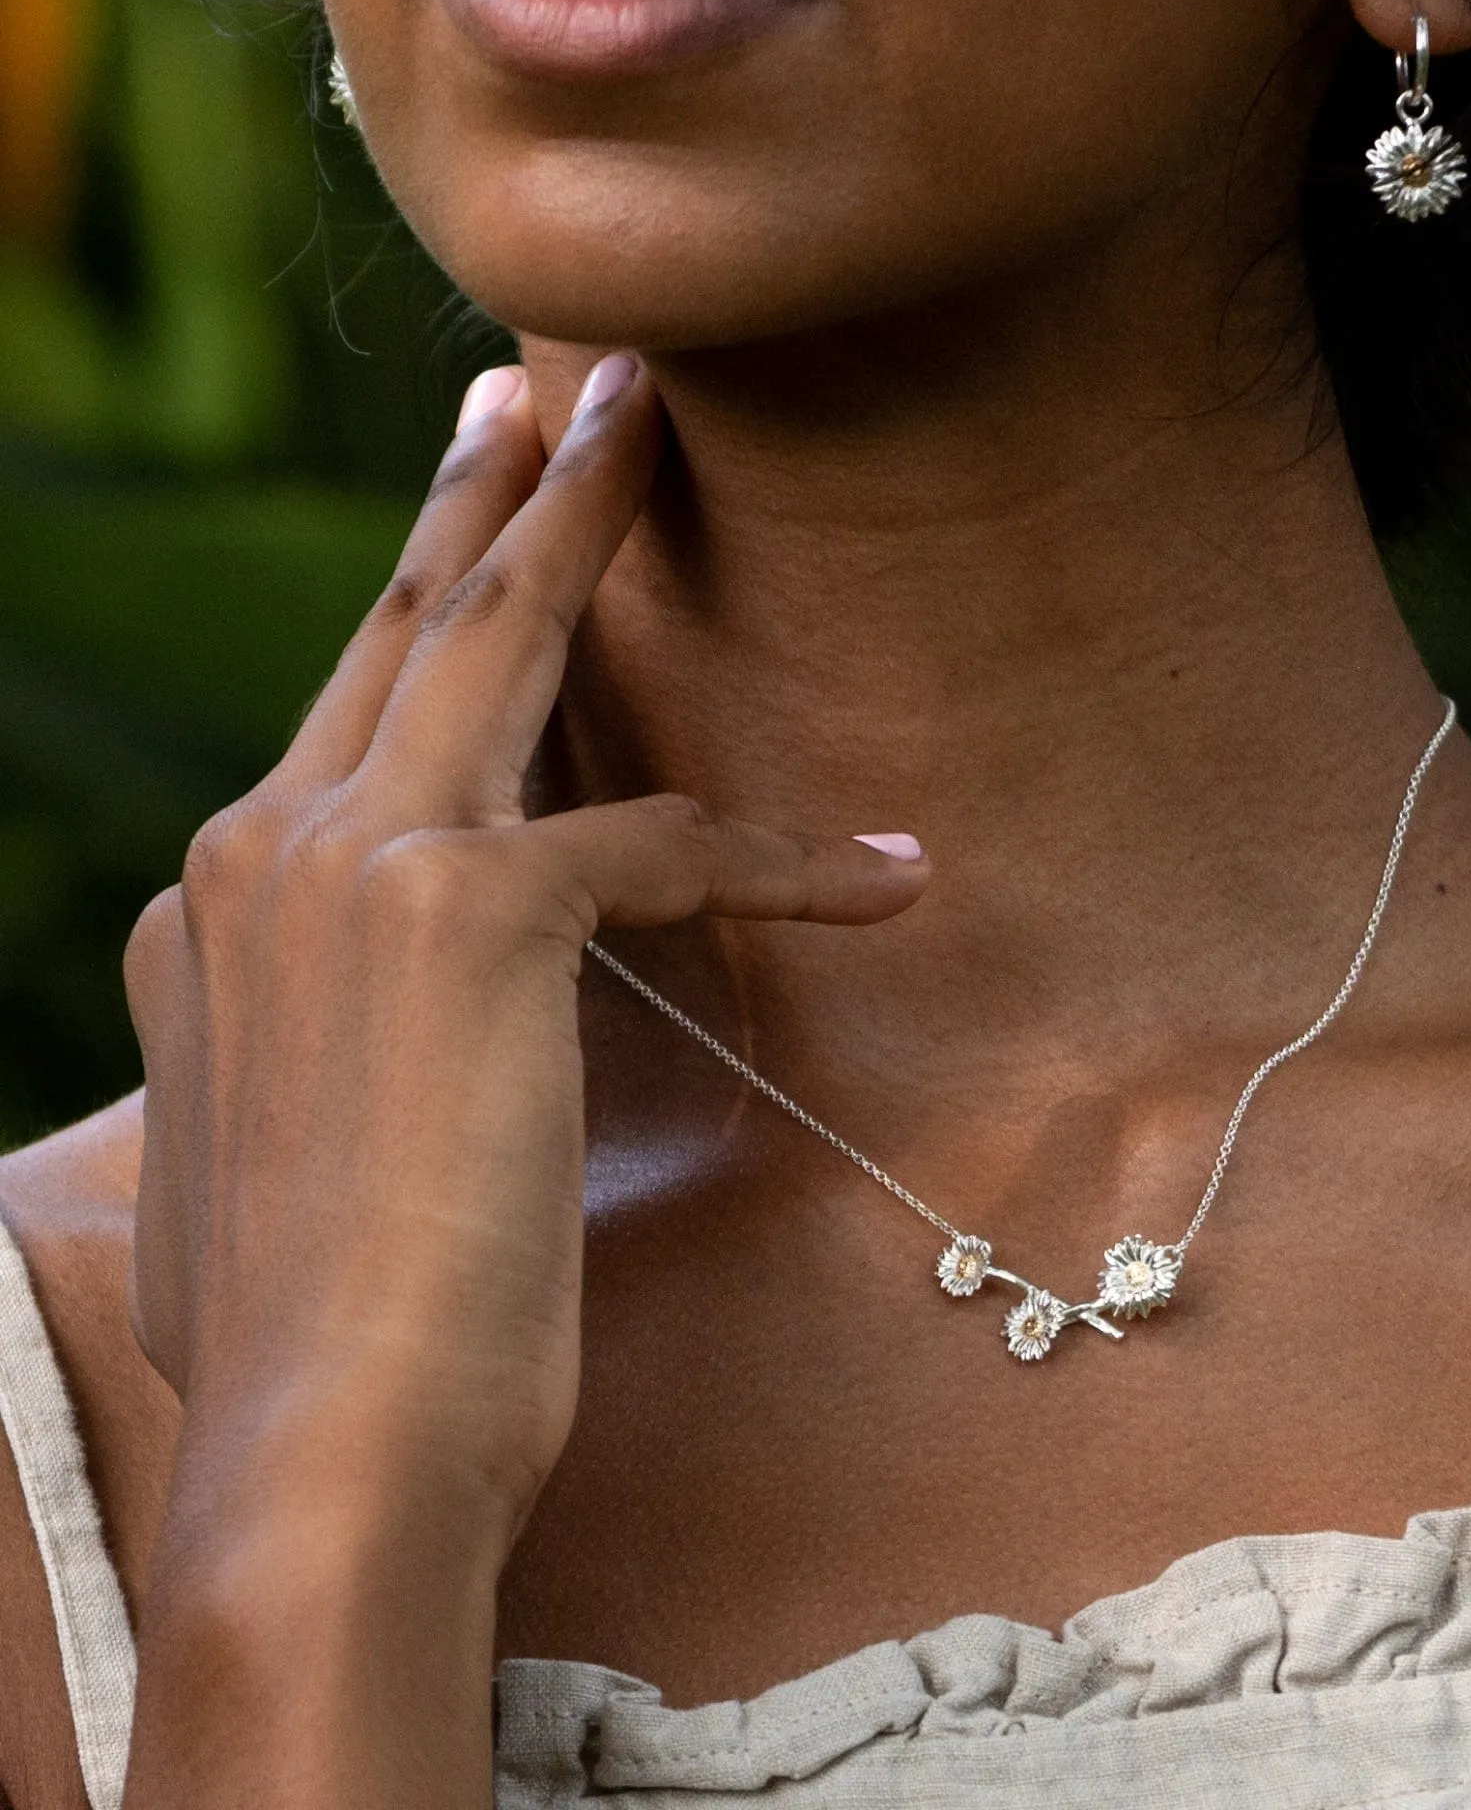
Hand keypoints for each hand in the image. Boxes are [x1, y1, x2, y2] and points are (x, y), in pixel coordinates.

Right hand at [119, 357, 927, 1803]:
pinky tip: (894, 877)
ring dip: (587, 514)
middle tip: (540, 383)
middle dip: (482, 490)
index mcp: (215, 904)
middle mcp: (265, 849)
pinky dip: (792, 862)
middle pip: (403, 627)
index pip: (350, 719)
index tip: (462, 540)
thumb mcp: (248, 1161)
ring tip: (648, 418)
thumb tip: (284, 1031)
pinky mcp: (472, 912)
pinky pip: (666, 840)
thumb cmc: (317, 1337)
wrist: (322, 1449)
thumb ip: (264, 1049)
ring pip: (499, 636)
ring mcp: (354, 863)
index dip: (418, 622)